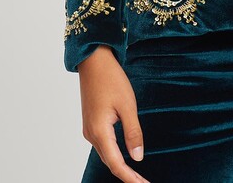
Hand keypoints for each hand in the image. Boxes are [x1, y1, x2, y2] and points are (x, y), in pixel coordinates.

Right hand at [78, 46, 150, 182]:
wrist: (93, 61)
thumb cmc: (111, 79)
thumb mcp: (127, 105)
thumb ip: (133, 132)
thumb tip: (138, 158)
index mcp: (99, 131)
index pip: (116, 164)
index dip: (130, 177)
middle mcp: (91, 134)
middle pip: (109, 161)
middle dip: (126, 175)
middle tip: (144, 182)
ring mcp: (89, 129)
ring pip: (106, 154)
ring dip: (120, 165)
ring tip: (137, 174)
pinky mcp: (91, 123)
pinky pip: (103, 144)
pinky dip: (114, 154)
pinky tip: (125, 155)